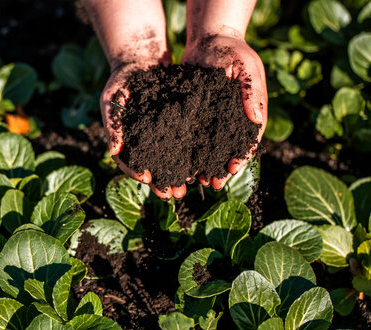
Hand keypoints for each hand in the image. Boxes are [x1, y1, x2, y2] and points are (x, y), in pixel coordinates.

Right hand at [100, 60, 187, 199]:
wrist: (141, 61)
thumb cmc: (121, 80)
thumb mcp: (112, 98)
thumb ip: (113, 124)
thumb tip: (113, 151)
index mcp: (125, 140)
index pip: (128, 162)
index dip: (136, 172)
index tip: (147, 179)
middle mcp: (142, 142)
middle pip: (151, 167)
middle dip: (162, 182)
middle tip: (173, 194)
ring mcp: (159, 135)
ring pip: (168, 160)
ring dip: (178, 174)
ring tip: (189, 185)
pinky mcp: (176, 126)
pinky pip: (183, 143)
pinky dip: (190, 155)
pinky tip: (200, 163)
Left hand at [181, 31, 267, 190]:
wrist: (208, 39)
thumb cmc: (232, 50)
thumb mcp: (245, 66)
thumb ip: (251, 90)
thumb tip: (256, 118)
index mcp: (250, 112)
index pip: (248, 140)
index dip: (241, 156)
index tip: (232, 169)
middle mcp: (232, 119)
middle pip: (228, 149)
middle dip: (221, 167)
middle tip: (213, 183)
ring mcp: (213, 118)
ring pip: (209, 147)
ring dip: (204, 164)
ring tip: (197, 180)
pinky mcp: (195, 114)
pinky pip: (192, 135)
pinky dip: (188, 149)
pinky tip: (180, 161)